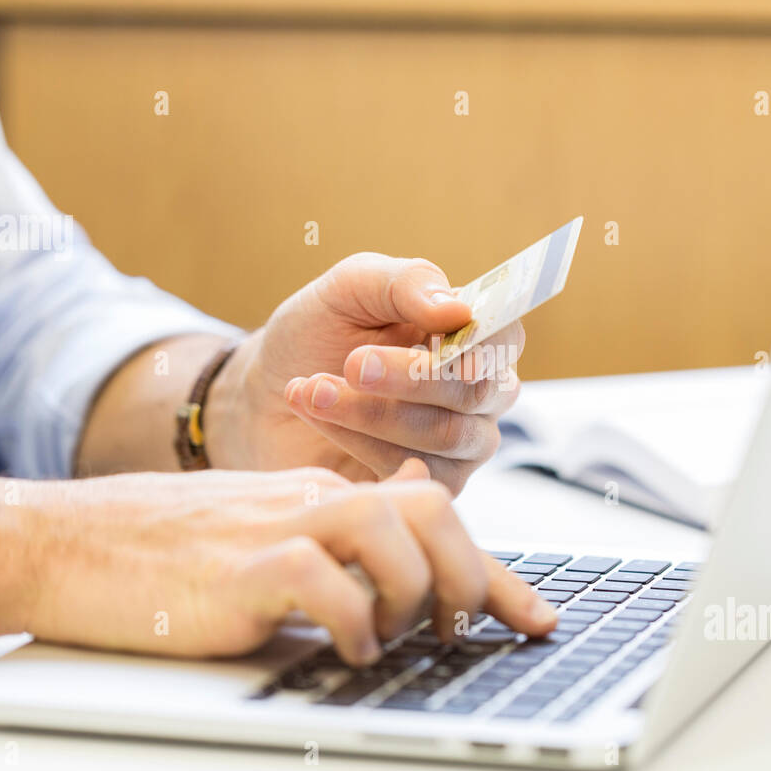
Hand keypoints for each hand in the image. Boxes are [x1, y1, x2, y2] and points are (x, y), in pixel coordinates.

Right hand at [22, 460, 555, 664]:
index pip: (435, 513)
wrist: (64, 543)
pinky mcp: (235, 566)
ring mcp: (272, 526)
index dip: (497, 573)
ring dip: (414, 594)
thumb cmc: (162, 548)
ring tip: (396, 638)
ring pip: (389, 530)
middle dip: (471, 575)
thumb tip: (404, 527)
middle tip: (459, 631)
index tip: (536, 618)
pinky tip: (345, 648)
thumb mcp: (263, 529)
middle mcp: (309, 500)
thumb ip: (332, 534)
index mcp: (322, 494)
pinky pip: (321, 581)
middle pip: (431, 508)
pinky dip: (351, 620)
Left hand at [204, 254, 523, 494]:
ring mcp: (456, 445)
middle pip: (476, 392)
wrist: (265, 394)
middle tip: (353, 363)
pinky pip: (416, 474)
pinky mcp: (424, 485)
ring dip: (373, 412)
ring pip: (445, 436)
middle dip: (410, 378)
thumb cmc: (316, 333)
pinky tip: (315, 413)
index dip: (481, 345)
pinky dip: (359, 444)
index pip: (505, 339)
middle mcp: (477, 393)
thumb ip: (405, 285)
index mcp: (469, 335)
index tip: (438, 347)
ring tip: (315, 389)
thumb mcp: (350, 289)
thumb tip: (458, 310)